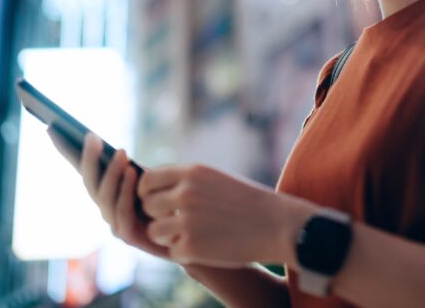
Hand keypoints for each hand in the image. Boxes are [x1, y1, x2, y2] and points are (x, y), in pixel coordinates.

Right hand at [46, 127, 169, 259]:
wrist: (189, 230)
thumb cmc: (169, 198)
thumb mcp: (150, 175)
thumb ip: (130, 166)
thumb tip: (116, 146)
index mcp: (107, 190)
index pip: (82, 168)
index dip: (66, 151)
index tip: (52, 127)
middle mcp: (105, 207)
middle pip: (89, 182)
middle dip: (88, 159)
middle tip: (92, 137)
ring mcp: (114, 223)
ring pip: (104, 198)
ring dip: (111, 174)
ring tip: (121, 153)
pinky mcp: (128, 236)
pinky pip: (122, 213)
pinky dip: (126, 193)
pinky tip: (133, 174)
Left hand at [138, 164, 315, 267]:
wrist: (278, 225)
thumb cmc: (247, 202)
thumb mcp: (214, 179)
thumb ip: (184, 181)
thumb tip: (150, 186)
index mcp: (192, 172)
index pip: (147, 180)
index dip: (149, 193)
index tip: (160, 202)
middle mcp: (185, 193)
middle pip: (147, 206)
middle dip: (158, 215)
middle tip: (177, 221)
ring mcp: (187, 221)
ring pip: (154, 231)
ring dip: (168, 236)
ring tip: (190, 234)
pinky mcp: (191, 247)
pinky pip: (172, 251)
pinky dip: (186, 252)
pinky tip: (206, 246)